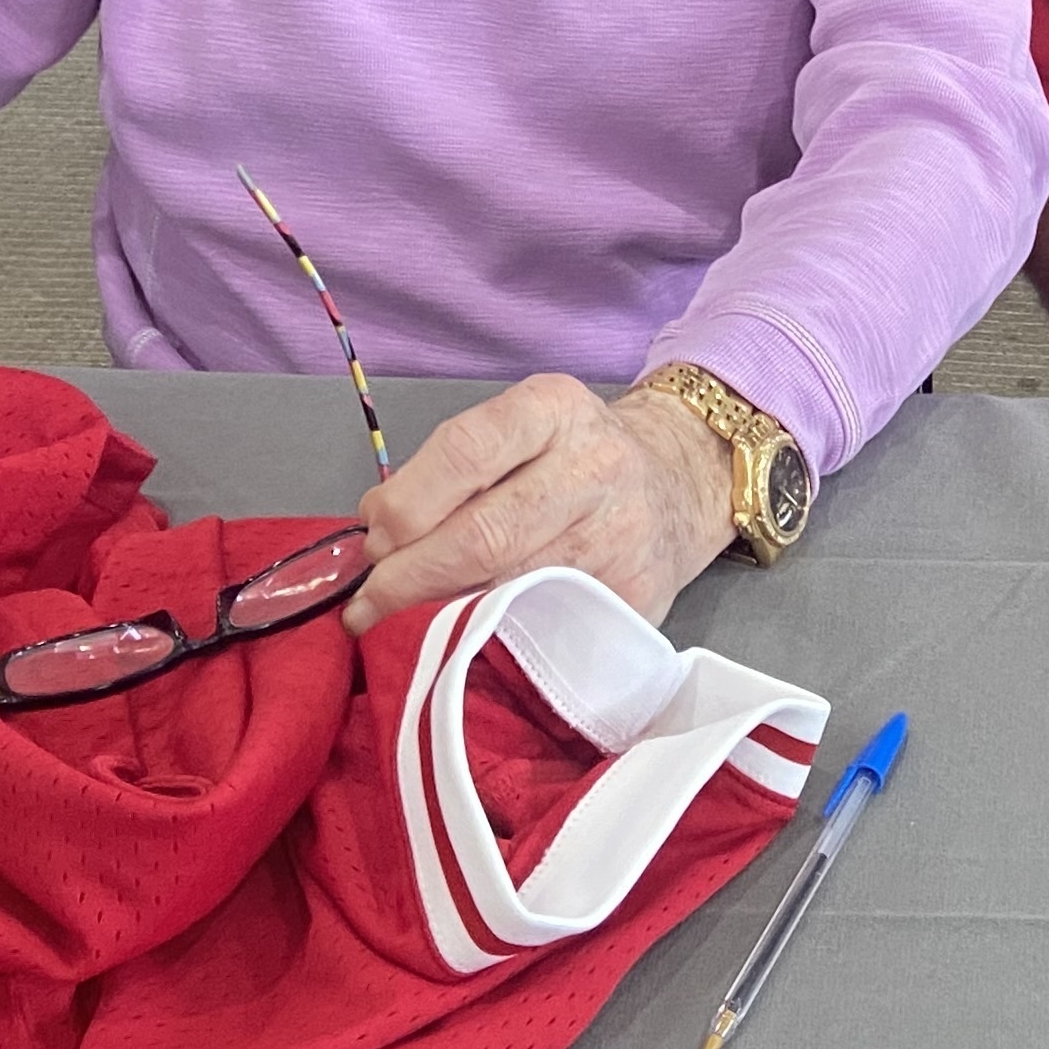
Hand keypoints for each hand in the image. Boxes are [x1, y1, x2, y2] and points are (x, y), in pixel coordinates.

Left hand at [341, 370, 737, 632]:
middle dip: (409, 576)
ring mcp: (621, 535)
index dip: (405, 504)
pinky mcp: (636, 595)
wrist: (678, 482)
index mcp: (554, 409)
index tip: (371, 541)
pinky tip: (467, 639)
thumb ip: (452, 472)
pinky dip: (495, 638)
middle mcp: (594, 465)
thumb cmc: (573, 458)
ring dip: (441, 613)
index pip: (465, 451)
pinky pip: (547, 626)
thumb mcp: (522, 430)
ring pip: (509, 588)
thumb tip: (373, 536)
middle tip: (370, 602)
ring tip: (403, 622)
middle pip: (483, 533)